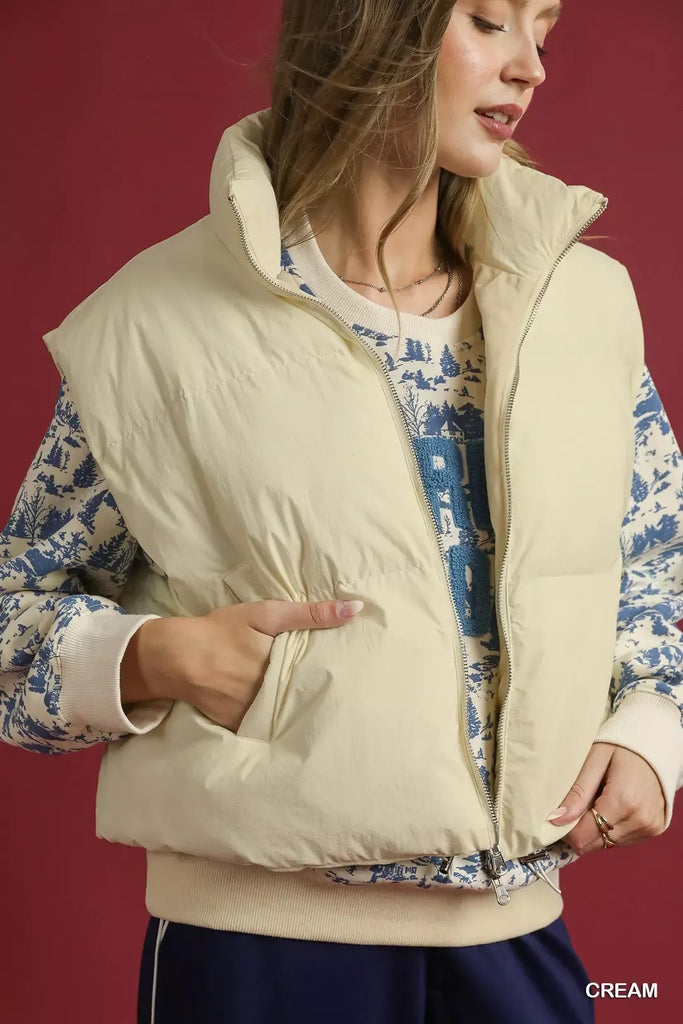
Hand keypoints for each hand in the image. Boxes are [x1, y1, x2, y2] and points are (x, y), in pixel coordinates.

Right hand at [121, 596, 363, 730]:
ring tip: (321, 711)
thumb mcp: (266, 614)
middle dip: (320, 695)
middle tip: (342, 695)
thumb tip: (355, 609)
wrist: (174, 657)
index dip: (334, 675)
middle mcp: (270, 692)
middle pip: (304, 696)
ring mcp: (254, 712)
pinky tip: (288, 723)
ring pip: (287, 714)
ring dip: (298, 711)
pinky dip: (273, 723)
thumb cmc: (221, 630)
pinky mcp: (239, 725)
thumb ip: (311, 613)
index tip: (353, 676)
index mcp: (282, 664)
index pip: (320, 674)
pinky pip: (265, 727)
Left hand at [545, 742, 666, 853]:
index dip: (566, 830)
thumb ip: (577, 794)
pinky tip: (614, 806)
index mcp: (623, 801)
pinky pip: (622, 840)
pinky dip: (612, 827)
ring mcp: (650, 827)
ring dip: (597, 827)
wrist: (655, 744)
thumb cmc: (621, 747)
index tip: (559, 815)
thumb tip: (555, 820)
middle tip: (581, 803)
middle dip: (581, 828)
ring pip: (608, 844)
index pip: (584, 836)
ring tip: (601, 799)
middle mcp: (640, 819)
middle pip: (595, 843)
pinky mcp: (655, 829)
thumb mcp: (594, 762)